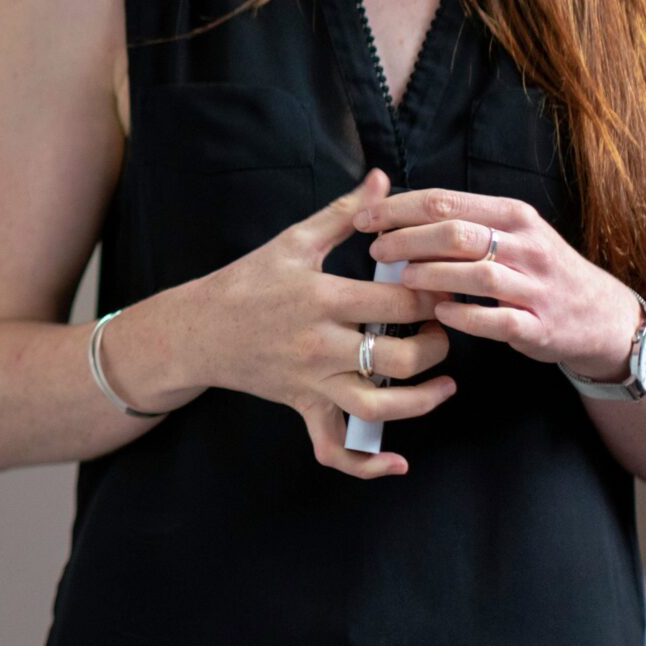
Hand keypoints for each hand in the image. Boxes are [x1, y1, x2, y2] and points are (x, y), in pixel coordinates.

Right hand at [193, 168, 455, 477]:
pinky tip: (398, 462)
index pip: (400, 303)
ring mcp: (312, 382)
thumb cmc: (247, 281)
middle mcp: (321, 345)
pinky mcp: (304, 407)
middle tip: (444, 328)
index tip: (448, 286)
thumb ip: (344, 213)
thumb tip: (382, 180)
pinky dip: (367, 465)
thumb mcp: (293, 241)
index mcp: (323, 298)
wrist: (197, 330)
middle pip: (401, 357)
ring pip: (380, 407)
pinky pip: (335, 449)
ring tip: (445, 383)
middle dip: (437, 344)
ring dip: (423, 401)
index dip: (435, 295)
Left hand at [357, 188, 644, 381]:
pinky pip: (498, 320)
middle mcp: (527, 245)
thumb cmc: (539, 270)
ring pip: (476, 273)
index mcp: (513, 216)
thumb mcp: (512, 233)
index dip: (398, 208)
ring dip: (432, 275)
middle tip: (376, 249)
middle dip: (407, 239)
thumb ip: (463, 222)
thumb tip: (396, 213)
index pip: (445, 202)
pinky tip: (439, 312)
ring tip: (402, 279)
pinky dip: (465, 316)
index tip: (364, 217)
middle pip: (456, 233)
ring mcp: (536, 287)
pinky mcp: (540, 325)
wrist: (601, 316)